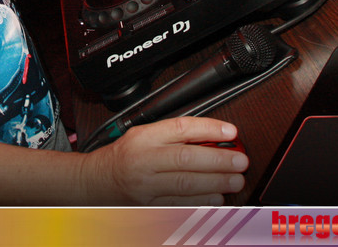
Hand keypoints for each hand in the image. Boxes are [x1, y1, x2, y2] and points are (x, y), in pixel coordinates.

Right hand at [81, 117, 248, 205]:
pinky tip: (216, 199)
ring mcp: (145, 188)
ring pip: (185, 186)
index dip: (208, 129)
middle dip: (219, 161)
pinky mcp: (148, 208)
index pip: (179, 129)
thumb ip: (175, 135)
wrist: (96, 182)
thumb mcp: (144, 134)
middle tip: (241, 162)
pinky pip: (179, 207)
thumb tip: (215, 137)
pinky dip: (201, 204)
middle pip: (186, 159)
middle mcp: (144, 162)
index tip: (231, 132)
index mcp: (144, 138)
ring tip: (235, 181)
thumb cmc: (125, 156)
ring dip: (215, 184)